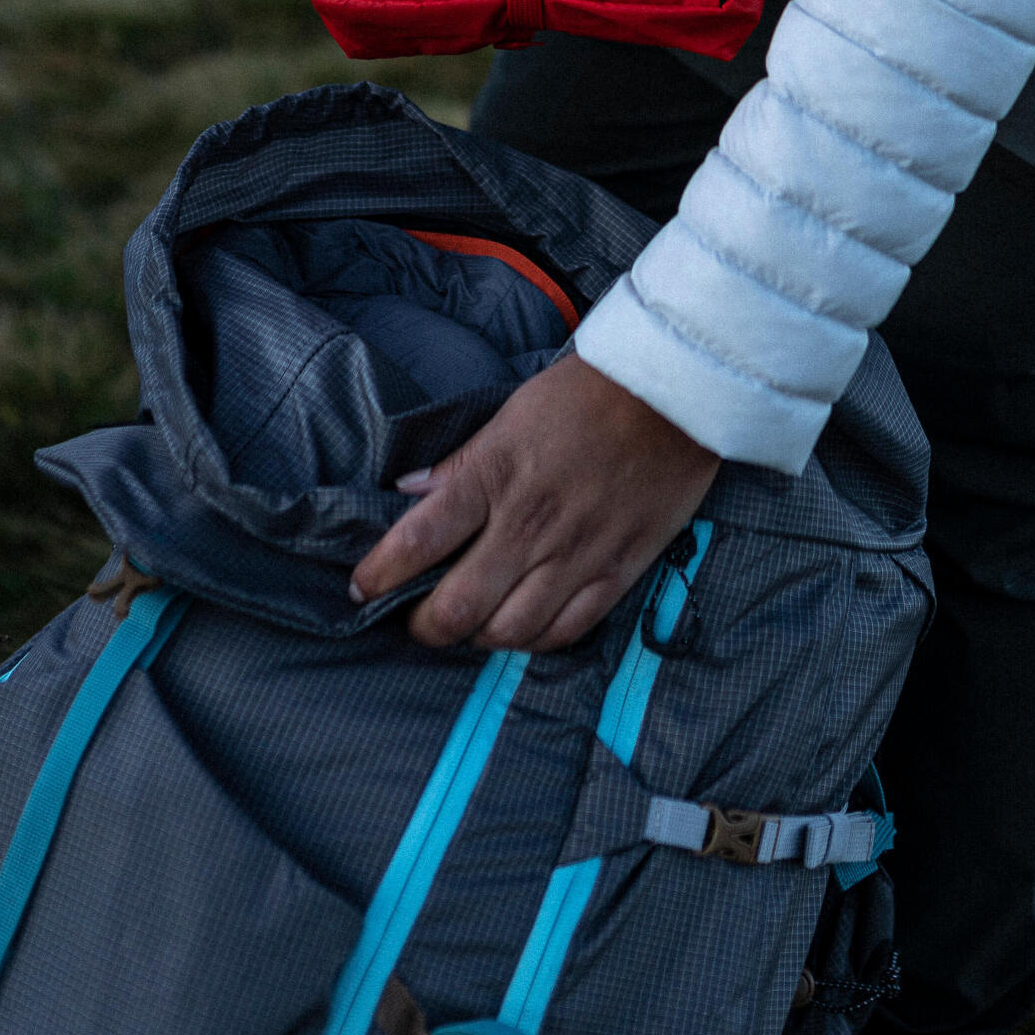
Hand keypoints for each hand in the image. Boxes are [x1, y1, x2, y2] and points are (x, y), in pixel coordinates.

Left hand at [351, 355, 720, 651]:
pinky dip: (534, 640)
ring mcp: (576, 555)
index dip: (380, 574)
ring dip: (477, 637)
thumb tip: (408, 494)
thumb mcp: (510, 416)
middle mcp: (529, 525)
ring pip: (510, 630)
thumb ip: (461, 465)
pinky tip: (521, 629)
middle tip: (415, 621)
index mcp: (495, 476)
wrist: (674, 393)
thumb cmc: (586, 394)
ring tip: (468, 626)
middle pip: (458, 607)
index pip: (418, 540)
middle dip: (424, 626)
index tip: (360, 588)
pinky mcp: (618, 571)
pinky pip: (567, 630)